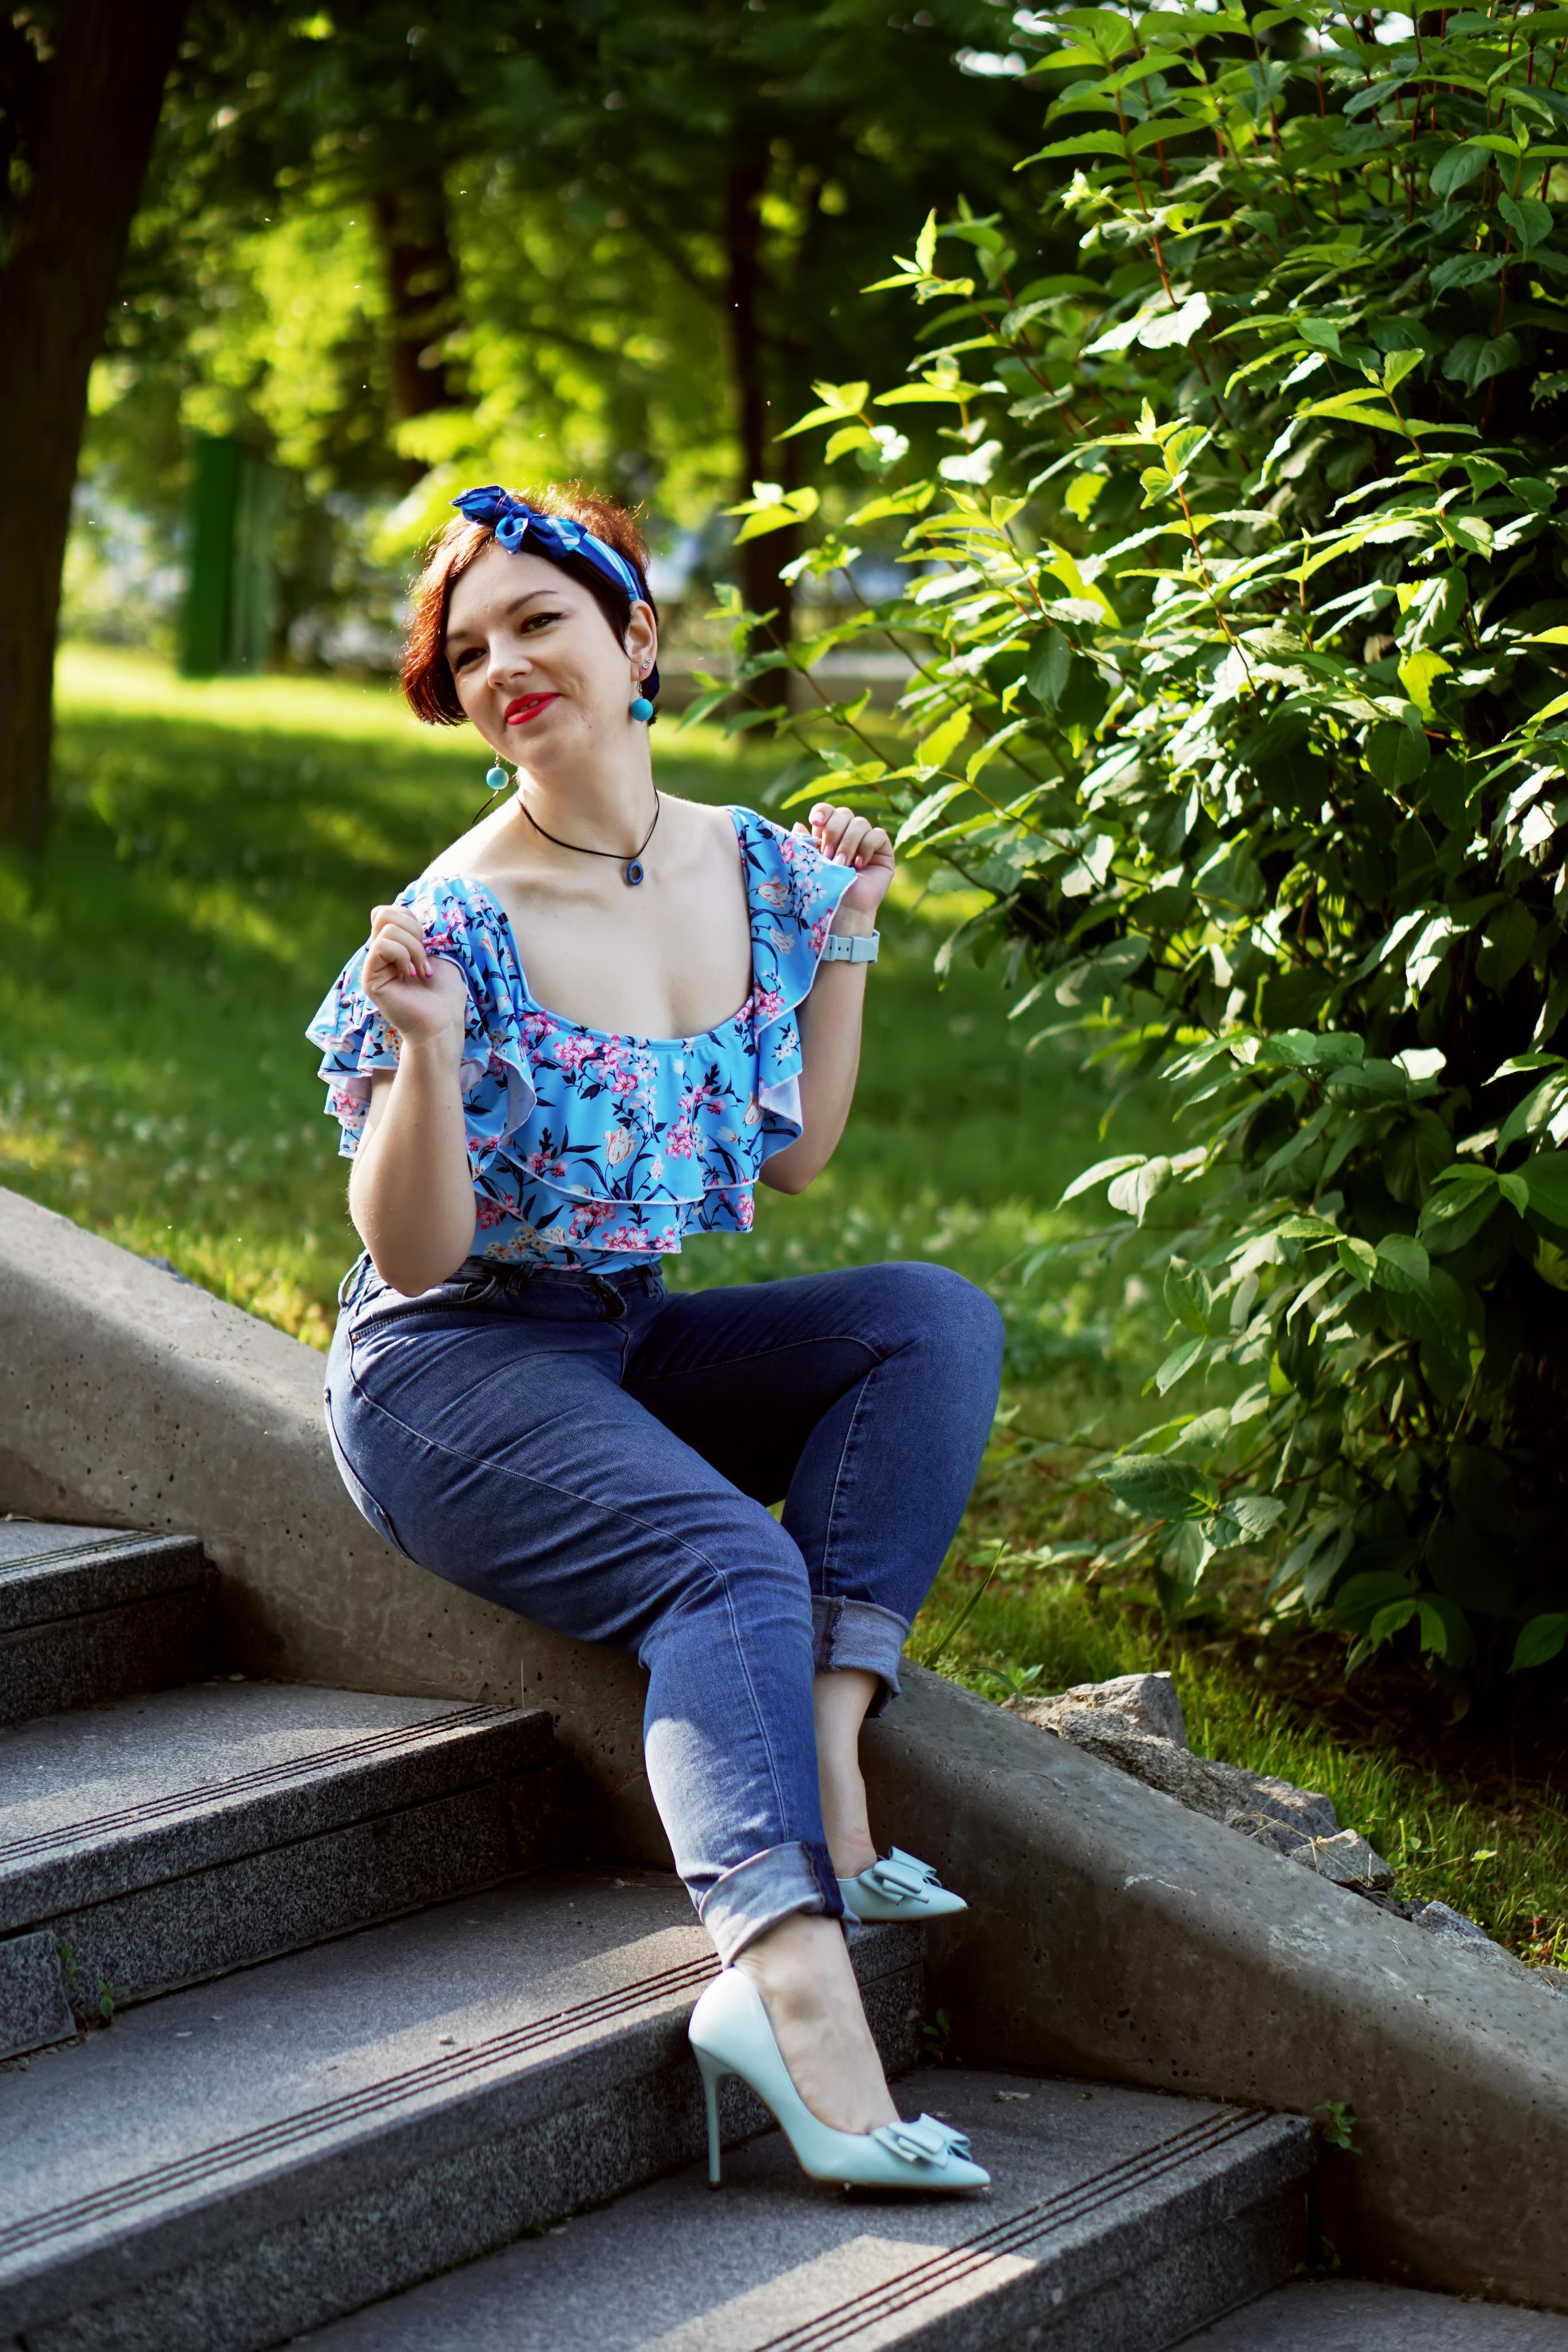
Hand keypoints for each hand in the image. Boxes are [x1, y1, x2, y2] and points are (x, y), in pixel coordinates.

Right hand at [361, 905, 467, 1048]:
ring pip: (386, 927)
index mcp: (391, 948)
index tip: (426, 945)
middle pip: (382, 913)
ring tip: (420, 971)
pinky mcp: (369, 979)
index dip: (409, 919)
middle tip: (423, 957)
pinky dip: (404, 955)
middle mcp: (378, 955)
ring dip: (414, 947)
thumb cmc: (445, 994)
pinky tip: (412, 975)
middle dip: (413, 929)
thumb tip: (403, 912)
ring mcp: (372, 967)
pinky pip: (382, 946)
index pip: (387, 912)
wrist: (443, 1023)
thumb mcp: (437, 953)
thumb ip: (417, 932)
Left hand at [800, 803, 894, 917]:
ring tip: (841, 865)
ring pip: (860, 823)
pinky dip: (866, 847)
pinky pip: (878, 835)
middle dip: (834, 831)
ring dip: (848, 843)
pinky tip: (859, 865)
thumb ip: (803, 842)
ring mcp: (867, 844)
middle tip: (827, 854)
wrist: (840, 912)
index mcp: (829, 836)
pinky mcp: (883, 853)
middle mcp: (848, 837)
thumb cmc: (821, 891)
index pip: (828, 811)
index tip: (815, 821)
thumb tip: (799, 823)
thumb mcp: (807, 862)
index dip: (823, 811)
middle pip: (844, 813)